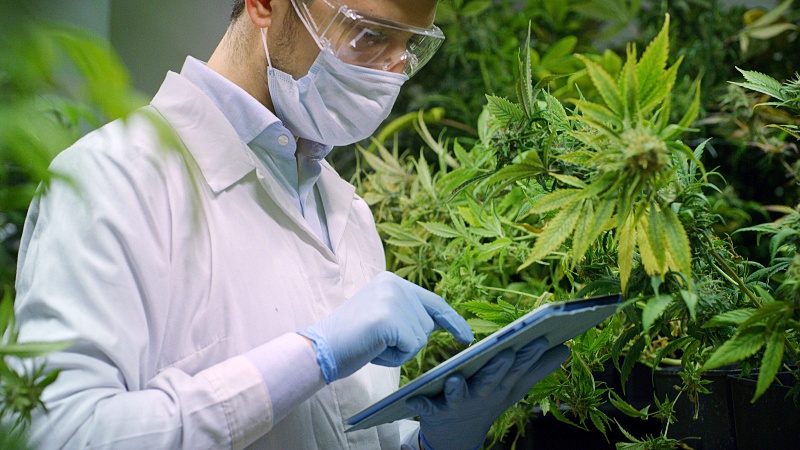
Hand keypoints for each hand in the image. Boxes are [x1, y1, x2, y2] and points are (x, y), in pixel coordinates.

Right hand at [298, 271, 472, 382]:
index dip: (452, 320)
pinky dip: (394, 357)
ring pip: (420, 339)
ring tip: (373, 344)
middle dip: (407, 342)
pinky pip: (411, 348)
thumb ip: (406, 314)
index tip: (466, 336)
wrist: (320, 348)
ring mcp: (392, 299)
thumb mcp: (382, 316)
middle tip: (376, 341)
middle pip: (427, 325)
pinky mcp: (388, 318)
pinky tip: (374, 349)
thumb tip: (436, 324)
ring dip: (400, 351)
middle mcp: (395, 284)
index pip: (432, 301)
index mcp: (392, 281)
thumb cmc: (351, 339)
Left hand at [407, 338, 569, 449]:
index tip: (541, 337)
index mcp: (502, 386)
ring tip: (456, 378)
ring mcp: (460, 403)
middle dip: (500, 367)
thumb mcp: (515, 386)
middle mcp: (483, 395)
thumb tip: (566, 349)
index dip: (530, 354)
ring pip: (460, 394)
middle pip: (492, 380)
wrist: (457, 434)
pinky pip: (427, 406)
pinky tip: (414, 397)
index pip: (518, 368)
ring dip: (458, 388)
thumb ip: (539, 368)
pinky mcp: (435, 409)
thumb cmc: (488, 399)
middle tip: (508, 352)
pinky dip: (421, 402)